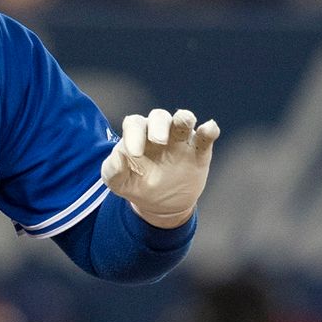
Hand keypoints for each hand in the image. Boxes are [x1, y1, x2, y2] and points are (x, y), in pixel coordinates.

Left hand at [101, 107, 219, 228]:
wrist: (161, 204)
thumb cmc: (137, 185)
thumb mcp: (119, 183)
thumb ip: (112, 170)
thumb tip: (117, 155)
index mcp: (138, 135)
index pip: (135, 124)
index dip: (134, 134)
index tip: (134, 154)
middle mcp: (160, 132)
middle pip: (159, 117)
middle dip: (158, 125)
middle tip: (158, 141)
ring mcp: (181, 140)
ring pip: (184, 120)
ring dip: (184, 118)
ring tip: (183, 121)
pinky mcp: (199, 151)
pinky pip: (205, 137)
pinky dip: (209, 131)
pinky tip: (208, 129)